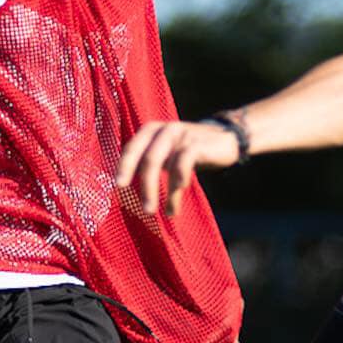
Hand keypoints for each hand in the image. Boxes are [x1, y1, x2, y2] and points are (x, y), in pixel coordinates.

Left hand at [116, 119, 241, 216]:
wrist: (224, 139)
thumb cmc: (187, 152)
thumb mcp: (165, 153)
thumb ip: (148, 163)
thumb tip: (124, 191)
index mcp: (150, 131)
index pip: (131, 149)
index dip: (124, 167)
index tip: (118, 187)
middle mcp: (164, 130)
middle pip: (149, 160)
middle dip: (146, 187)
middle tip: (147, 210)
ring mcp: (182, 134)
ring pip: (167, 165)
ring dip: (167, 192)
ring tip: (170, 213)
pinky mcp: (197, 143)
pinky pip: (185, 162)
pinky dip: (181, 178)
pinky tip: (182, 191)